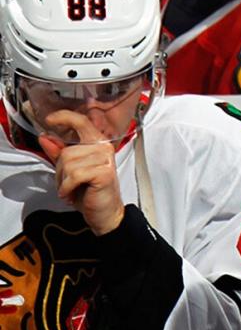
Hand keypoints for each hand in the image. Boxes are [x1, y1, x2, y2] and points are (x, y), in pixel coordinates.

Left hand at [37, 111, 124, 234]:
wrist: (104, 212)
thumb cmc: (90, 191)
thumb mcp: (69, 169)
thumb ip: (58, 152)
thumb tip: (45, 137)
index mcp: (96, 143)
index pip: (81, 122)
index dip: (64, 117)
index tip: (50, 120)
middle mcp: (103, 147)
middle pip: (67, 151)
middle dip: (60, 170)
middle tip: (67, 183)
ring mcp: (105, 159)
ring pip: (68, 163)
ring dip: (63, 181)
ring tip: (71, 189)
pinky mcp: (104, 172)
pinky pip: (74, 175)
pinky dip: (67, 188)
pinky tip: (71, 194)